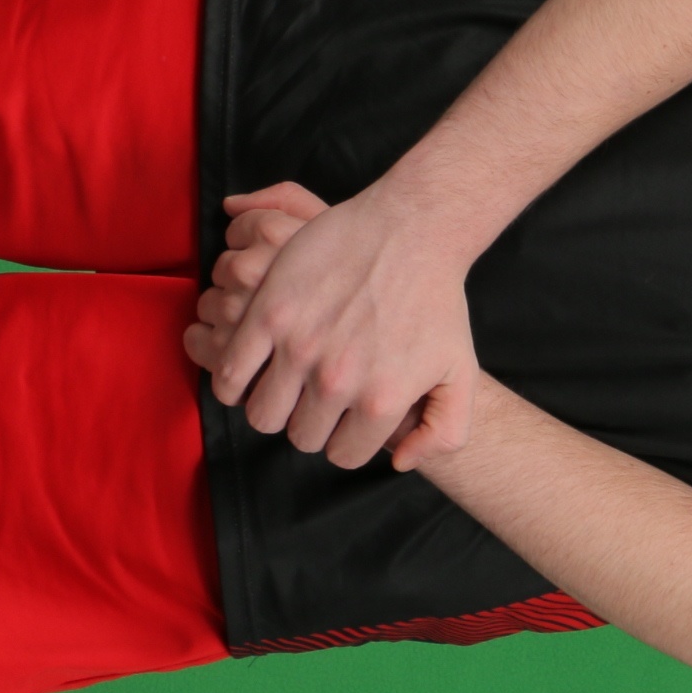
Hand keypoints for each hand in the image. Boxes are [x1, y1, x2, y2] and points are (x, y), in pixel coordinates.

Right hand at [187, 179, 477, 470]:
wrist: (410, 230)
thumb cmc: (437, 300)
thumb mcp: (460, 373)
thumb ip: (443, 432)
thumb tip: (397, 462)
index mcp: (381, 400)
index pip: (342, 454)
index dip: (344, 437)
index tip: (345, 417)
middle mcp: (339, 380)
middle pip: (300, 437)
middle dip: (309, 422)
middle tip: (316, 398)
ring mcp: (300, 347)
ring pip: (262, 414)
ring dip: (272, 406)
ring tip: (285, 386)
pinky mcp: (269, 314)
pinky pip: (230, 374)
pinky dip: (232, 383)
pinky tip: (248, 372)